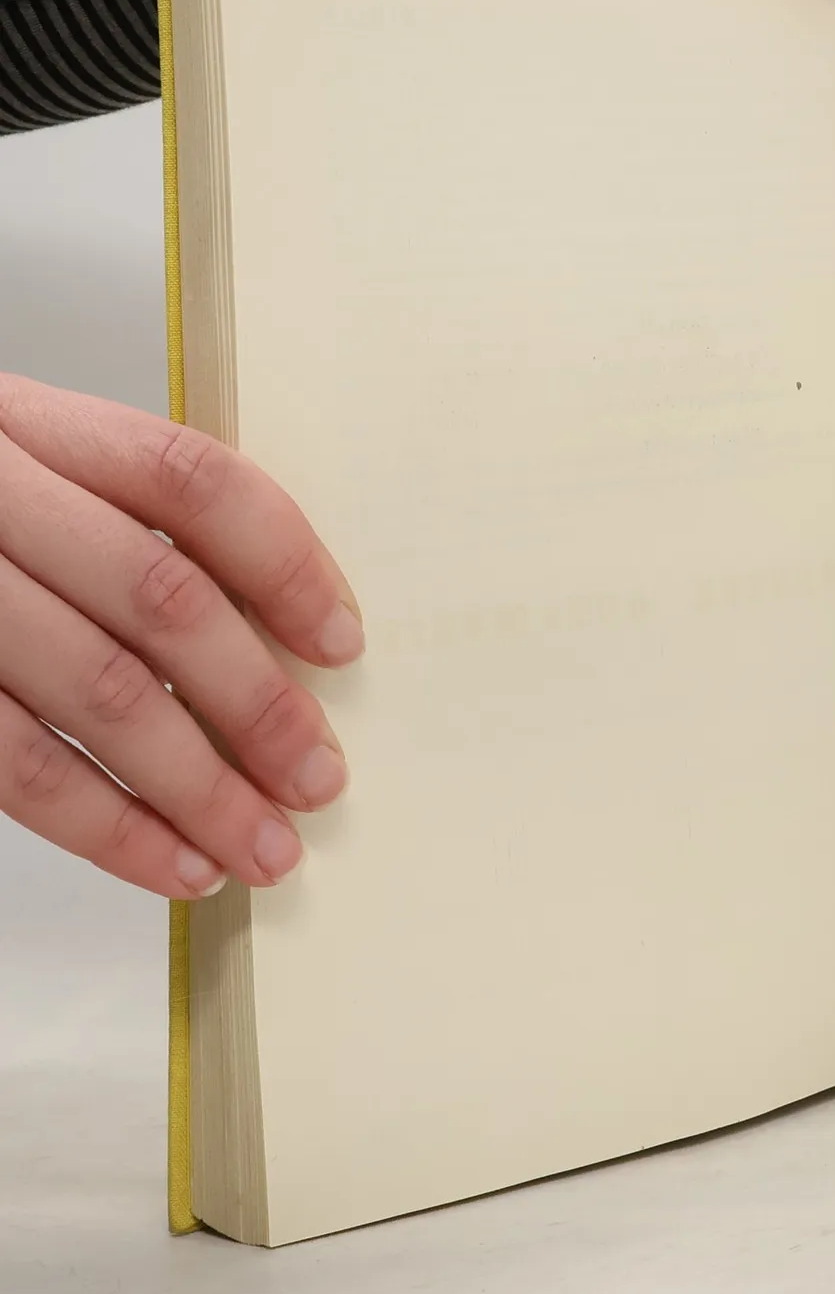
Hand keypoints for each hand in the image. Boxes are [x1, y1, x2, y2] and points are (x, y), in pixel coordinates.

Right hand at [0, 377, 360, 898]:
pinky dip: (110, 826)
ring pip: (97, 692)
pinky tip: (178, 865)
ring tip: (267, 849)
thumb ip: (126, 522)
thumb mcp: (27, 471)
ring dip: (199, 788)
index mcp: (32, 427)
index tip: (343, 643)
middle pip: (159, 598)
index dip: (282, 563)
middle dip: (256, 703)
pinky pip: (16, 765)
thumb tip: (282, 637)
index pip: (190, 480)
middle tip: (319, 778)